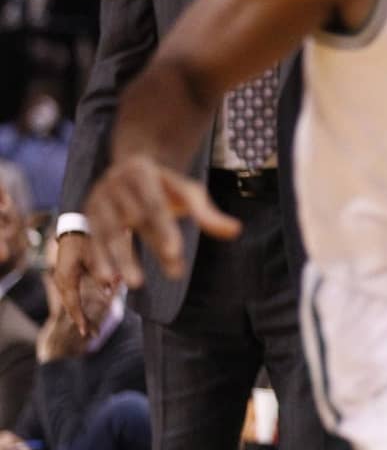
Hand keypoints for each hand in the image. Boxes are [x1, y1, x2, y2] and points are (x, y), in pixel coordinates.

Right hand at [53, 232, 106, 338]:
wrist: (75, 228)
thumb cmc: (86, 240)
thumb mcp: (95, 257)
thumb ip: (101, 274)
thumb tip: (110, 290)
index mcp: (67, 278)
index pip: (72, 303)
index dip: (79, 318)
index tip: (85, 331)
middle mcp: (62, 281)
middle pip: (70, 307)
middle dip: (81, 321)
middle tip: (91, 335)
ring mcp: (62, 280)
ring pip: (70, 303)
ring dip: (79, 316)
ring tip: (90, 330)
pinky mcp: (66, 278)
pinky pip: (71, 297)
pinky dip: (77, 308)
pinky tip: (84, 318)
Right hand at [83, 156, 240, 297]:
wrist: (129, 166)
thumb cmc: (166, 185)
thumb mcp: (188, 192)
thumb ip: (208, 214)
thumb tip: (235, 231)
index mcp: (141, 174)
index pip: (155, 205)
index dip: (164, 229)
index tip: (175, 253)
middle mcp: (116, 185)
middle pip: (134, 220)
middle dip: (150, 247)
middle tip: (168, 275)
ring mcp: (99, 200)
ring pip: (107, 232)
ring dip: (118, 259)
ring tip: (130, 284)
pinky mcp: (89, 216)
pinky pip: (92, 240)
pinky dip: (98, 260)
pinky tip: (106, 281)